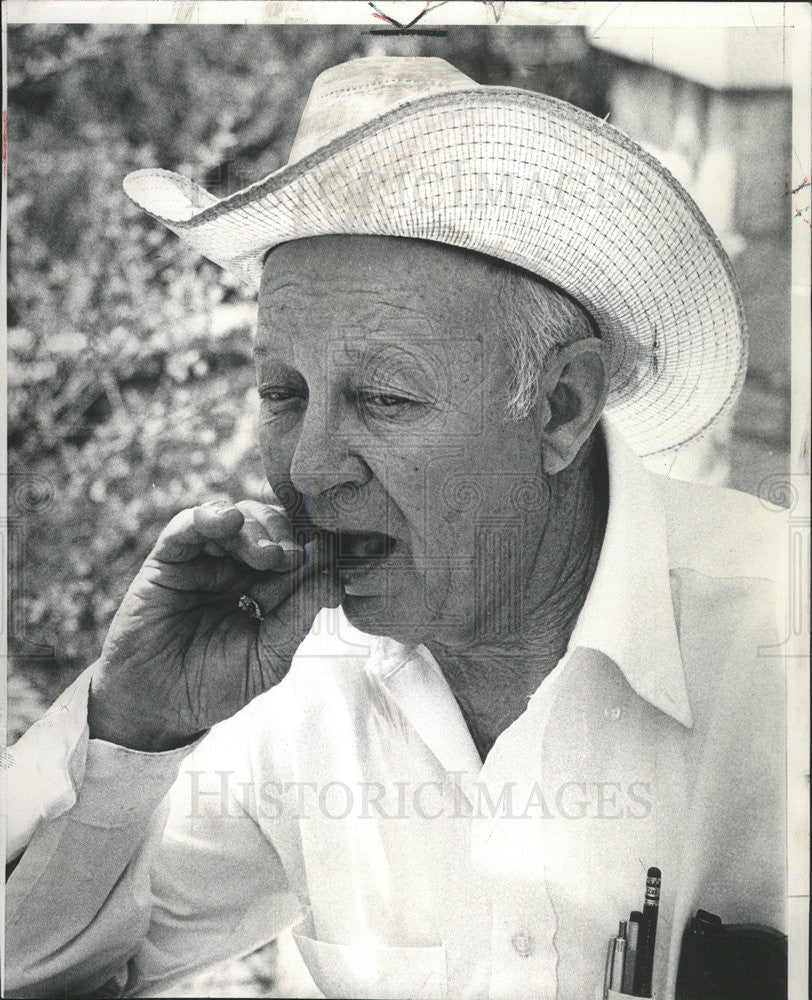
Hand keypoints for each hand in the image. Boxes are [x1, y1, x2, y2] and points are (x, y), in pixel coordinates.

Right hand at [87, 498, 342, 751]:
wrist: (158, 707)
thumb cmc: (215, 685)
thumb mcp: (268, 656)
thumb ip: (297, 617)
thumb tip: (335, 580)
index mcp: (268, 588)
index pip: (298, 551)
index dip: (314, 546)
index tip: (330, 552)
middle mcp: (238, 568)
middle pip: (270, 526)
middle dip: (287, 534)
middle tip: (292, 556)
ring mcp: (205, 560)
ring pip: (237, 518)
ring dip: (257, 526)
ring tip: (267, 554)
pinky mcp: (168, 559)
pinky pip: (188, 524)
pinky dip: (210, 516)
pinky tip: (228, 521)